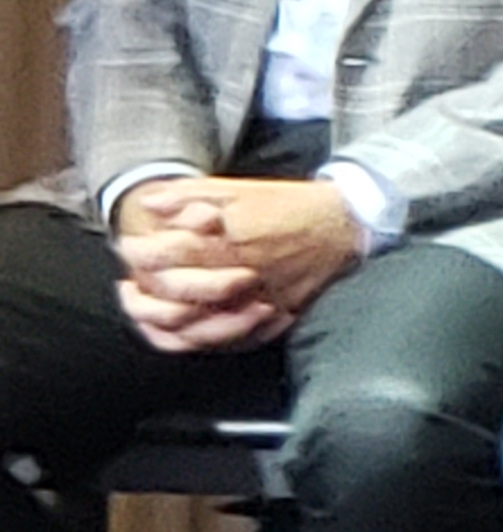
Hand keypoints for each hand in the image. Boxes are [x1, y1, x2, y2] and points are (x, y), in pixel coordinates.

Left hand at [112, 175, 357, 348]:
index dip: (140, 252)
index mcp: (234, 239)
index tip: (128, 248)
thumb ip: (193, 194)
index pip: (170, 254)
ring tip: (144, 309)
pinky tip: (179, 332)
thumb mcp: (242, 188)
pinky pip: (229, 343)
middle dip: (143, 289)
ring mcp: (261, 302)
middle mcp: (245, 275)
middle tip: (128, 282)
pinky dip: (197, 342)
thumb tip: (150, 204)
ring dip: (162, 321)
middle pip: (177, 294)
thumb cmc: (293, 204)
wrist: (346, 224)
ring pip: (197, 328)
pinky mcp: (276, 319)